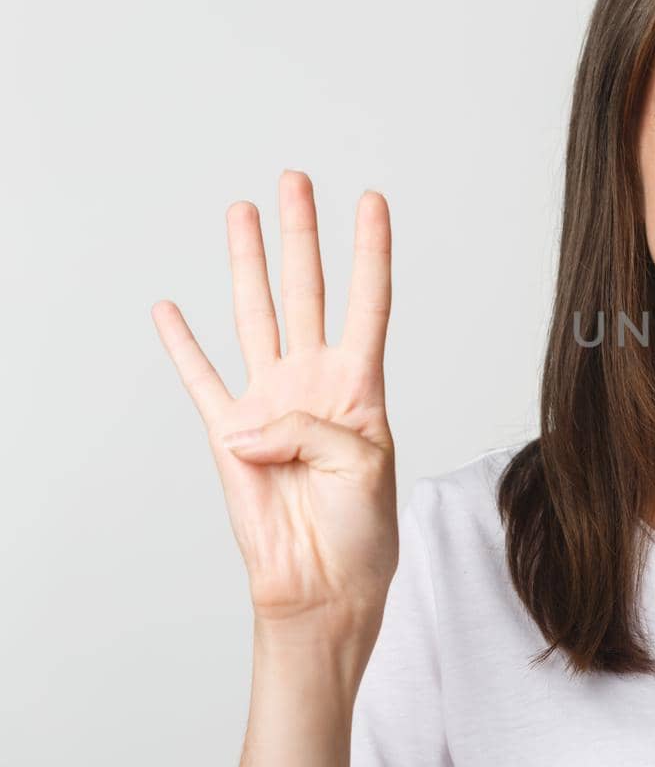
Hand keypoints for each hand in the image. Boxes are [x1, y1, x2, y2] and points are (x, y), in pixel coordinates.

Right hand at [153, 170, 398, 637]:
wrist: (323, 585)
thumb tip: (248, 423)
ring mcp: (271, 403)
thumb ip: (312, 431)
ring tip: (242, 213)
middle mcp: (315, 384)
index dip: (370, 251)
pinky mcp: (230, 435)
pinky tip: (169, 309)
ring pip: (255, 316)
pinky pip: (201, 379)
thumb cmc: (360, 532)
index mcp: (361, 388)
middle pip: (306, 291)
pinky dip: (182, 345)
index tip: (373, 200)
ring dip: (247, 265)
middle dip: (301, 235)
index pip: (368, 302)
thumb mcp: (363, 469)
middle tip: (294, 180)